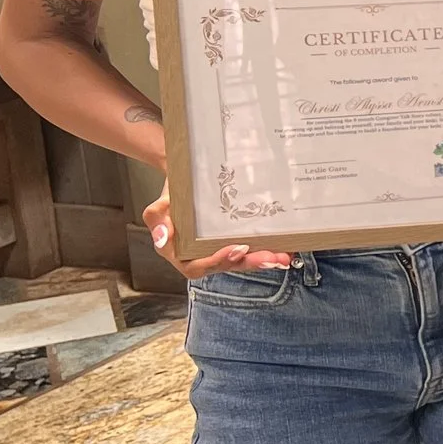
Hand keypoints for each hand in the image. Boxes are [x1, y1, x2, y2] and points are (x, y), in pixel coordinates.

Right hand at [144, 189, 290, 281]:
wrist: (188, 178)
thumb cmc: (173, 194)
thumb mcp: (159, 204)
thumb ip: (156, 219)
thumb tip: (161, 238)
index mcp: (180, 253)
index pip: (197, 266)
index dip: (218, 261)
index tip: (237, 249)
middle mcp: (200, 256)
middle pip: (225, 266)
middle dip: (249, 263)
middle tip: (271, 257)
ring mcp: (218, 250)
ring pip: (241, 261)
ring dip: (263, 260)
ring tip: (283, 257)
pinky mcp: (233, 242)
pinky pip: (249, 251)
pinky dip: (267, 251)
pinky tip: (286, 250)